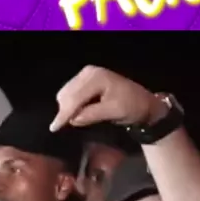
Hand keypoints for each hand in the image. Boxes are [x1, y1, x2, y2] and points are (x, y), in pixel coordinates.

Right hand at [50, 66, 164, 130]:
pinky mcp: (86, 80)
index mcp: (96, 78)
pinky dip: (73, 104)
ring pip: (66, 94)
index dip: (64, 114)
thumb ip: (92, 114)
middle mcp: (88, 72)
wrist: (144, 103)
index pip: (74, 97)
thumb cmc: (133, 107)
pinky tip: (81, 112)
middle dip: (66, 111)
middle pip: (66, 94)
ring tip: (80, 118)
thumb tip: (73, 119)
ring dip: (69, 108)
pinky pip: (72, 93)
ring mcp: (86, 74)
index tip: (54, 128)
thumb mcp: (114, 112)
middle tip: (69, 126)